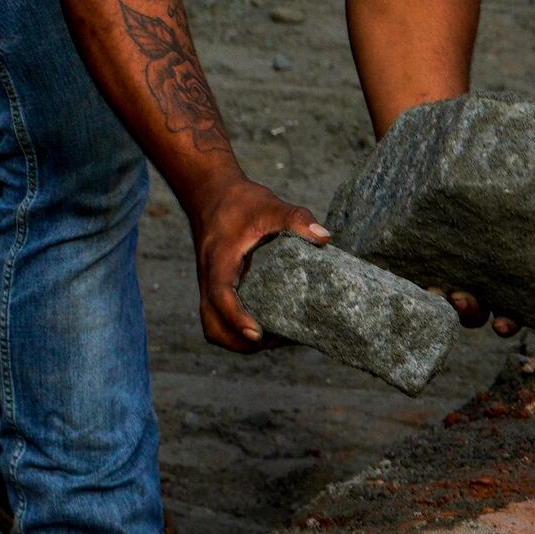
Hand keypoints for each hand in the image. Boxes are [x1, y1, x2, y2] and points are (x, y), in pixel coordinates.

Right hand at [189, 176, 328, 351]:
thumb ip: (296, 218)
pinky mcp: (215, 287)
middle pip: (212, 325)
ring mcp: (209, 285)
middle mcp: (209, 278)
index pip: (220, 296)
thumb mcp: (269, 205)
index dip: (236, 318)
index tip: (258, 333)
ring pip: (213, 326)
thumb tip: (325, 237)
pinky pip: (220, 318)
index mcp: (219, 261)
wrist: (209, 192)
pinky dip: (238, 328)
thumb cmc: (239, 201)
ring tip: (273, 336)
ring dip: (238, 339)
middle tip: (273, 338)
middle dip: (240, 341)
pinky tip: (266, 321)